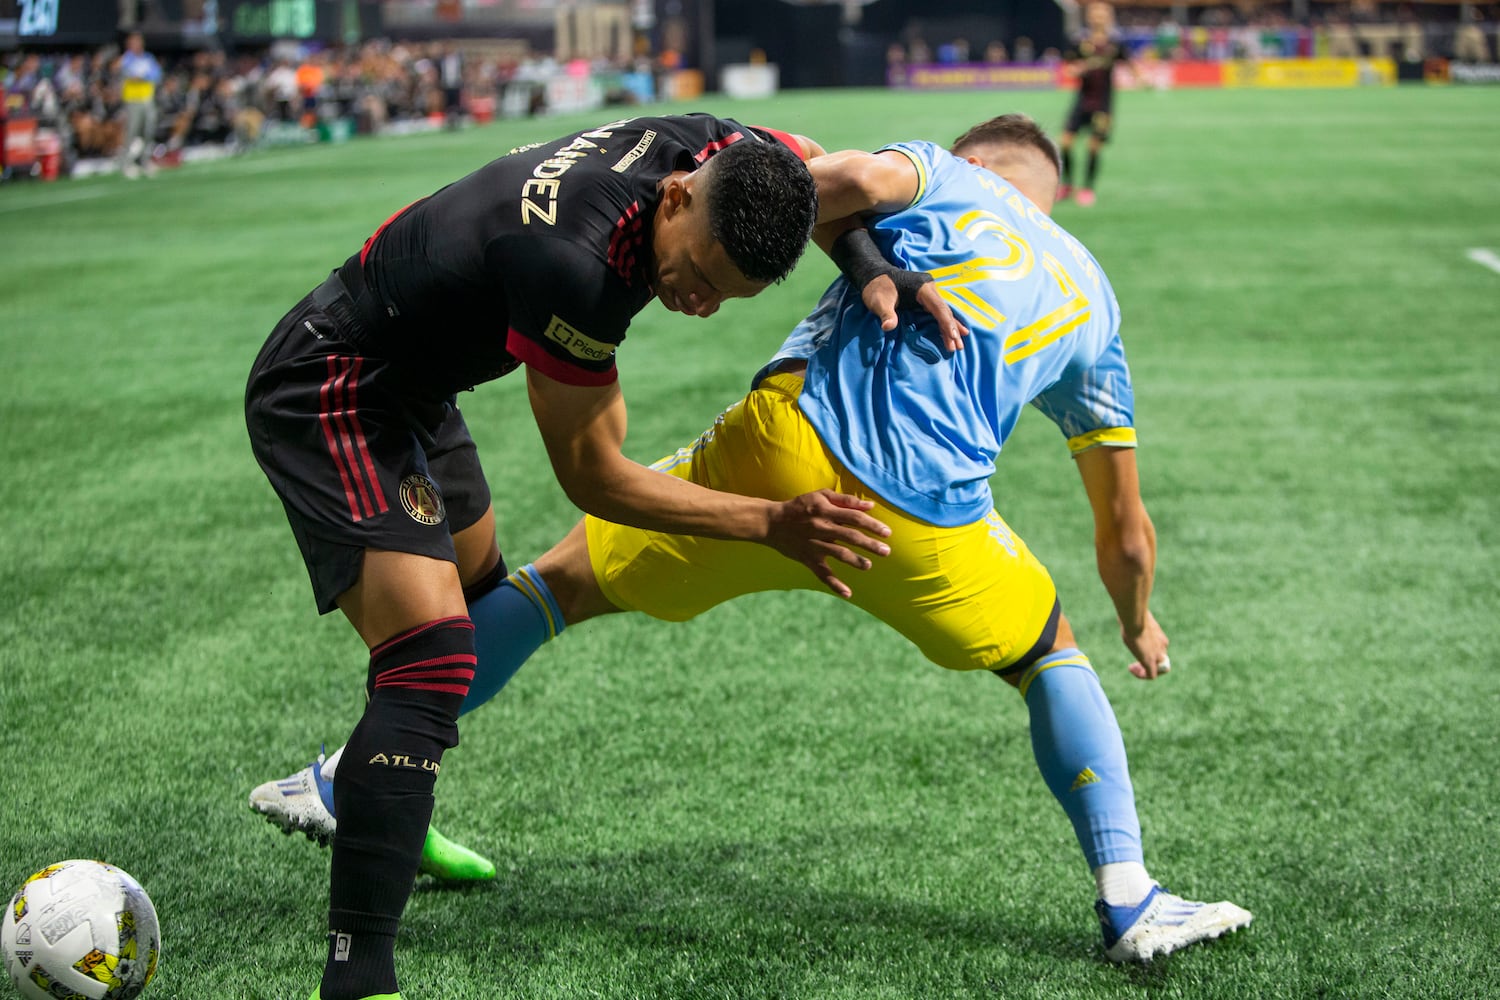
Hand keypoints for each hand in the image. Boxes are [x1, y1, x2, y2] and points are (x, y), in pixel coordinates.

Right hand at [766, 489, 890, 598]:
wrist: (771, 522)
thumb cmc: (799, 506)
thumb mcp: (820, 496)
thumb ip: (845, 500)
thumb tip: (870, 506)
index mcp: (826, 510)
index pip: (854, 517)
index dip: (872, 525)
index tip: (887, 532)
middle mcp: (821, 527)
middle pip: (850, 536)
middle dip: (870, 544)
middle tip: (886, 551)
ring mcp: (814, 545)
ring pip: (838, 554)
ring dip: (855, 561)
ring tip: (868, 566)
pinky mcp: (807, 559)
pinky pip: (822, 574)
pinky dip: (834, 584)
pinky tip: (848, 594)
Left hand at [860, 275, 968, 352]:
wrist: (874, 277)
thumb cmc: (877, 288)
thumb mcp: (879, 301)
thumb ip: (886, 313)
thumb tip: (888, 327)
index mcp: (922, 288)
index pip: (938, 307)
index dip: (946, 322)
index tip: (953, 336)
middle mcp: (929, 289)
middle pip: (944, 312)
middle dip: (951, 330)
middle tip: (958, 347)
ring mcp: (928, 294)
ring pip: (943, 313)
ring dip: (951, 329)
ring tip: (959, 346)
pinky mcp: (925, 300)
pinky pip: (938, 313)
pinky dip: (945, 324)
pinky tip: (954, 334)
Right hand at [1121, 610, 1169, 679]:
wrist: (1135, 619)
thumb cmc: (1133, 616)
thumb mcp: (1136, 619)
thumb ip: (1135, 622)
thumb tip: (1125, 616)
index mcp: (1160, 637)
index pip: (1160, 649)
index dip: (1151, 651)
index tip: (1139, 648)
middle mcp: (1162, 647)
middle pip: (1160, 660)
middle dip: (1149, 662)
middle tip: (1136, 661)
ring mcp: (1157, 655)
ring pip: (1156, 669)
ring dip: (1144, 670)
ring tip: (1132, 667)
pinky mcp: (1150, 662)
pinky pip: (1151, 675)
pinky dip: (1142, 675)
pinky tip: (1132, 669)